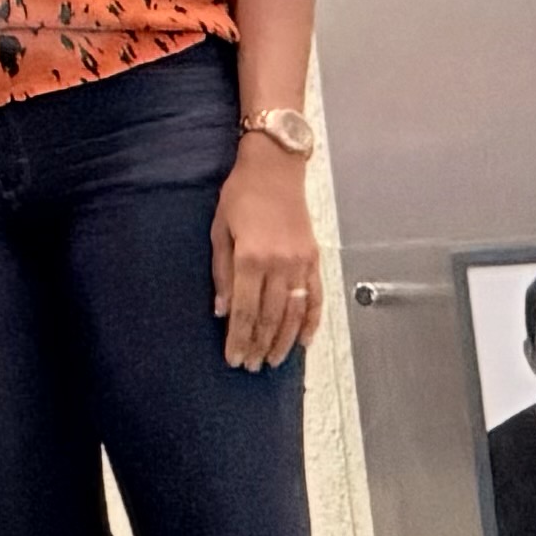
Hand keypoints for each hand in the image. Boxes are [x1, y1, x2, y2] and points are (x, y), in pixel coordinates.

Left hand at [212, 137, 324, 370]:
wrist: (275, 168)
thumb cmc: (241, 194)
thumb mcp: (219, 230)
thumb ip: (221, 272)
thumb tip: (220, 310)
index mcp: (251, 257)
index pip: (244, 310)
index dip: (238, 338)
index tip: (233, 358)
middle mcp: (279, 264)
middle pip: (269, 317)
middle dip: (258, 345)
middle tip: (251, 367)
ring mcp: (301, 263)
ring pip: (295, 313)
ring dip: (283, 341)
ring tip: (272, 361)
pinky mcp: (315, 260)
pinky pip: (316, 298)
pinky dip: (312, 322)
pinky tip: (304, 341)